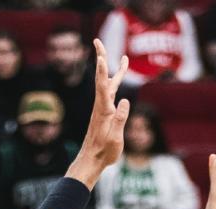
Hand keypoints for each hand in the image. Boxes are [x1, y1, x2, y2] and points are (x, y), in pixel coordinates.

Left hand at [67, 38, 129, 188]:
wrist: (91, 160)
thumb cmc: (104, 152)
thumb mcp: (115, 138)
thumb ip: (120, 119)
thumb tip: (124, 100)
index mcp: (104, 111)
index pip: (103, 87)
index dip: (102, 71)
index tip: (101, 57)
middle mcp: (101, 106)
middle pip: (102, 78)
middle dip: (101, 59)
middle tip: (98, 41)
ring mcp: (102, 109)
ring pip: (108, 85)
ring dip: (114, 70)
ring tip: (124, 58)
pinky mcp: (104, 114)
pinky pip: (110, 93)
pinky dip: (115, 83)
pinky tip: (119, 82)